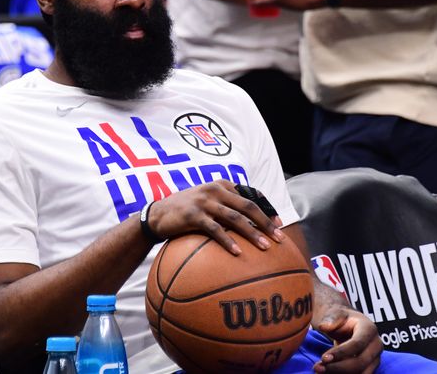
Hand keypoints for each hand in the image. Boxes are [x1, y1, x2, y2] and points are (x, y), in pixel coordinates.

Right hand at [145, 180, 285, 254]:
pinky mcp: (193, 215)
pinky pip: (215, 229)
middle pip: (248, 206)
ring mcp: (204, 202)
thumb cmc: (186, 211)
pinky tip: (238, 253)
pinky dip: (228, 241)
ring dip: (252, 233)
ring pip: (235, 217)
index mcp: (222, 185)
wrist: (157, 214)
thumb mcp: (208, 202)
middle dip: (266, 222)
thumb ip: (227, 207)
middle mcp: (215, 190)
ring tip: (265, 247)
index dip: (267, 208)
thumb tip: (252, 225)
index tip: (279, 224)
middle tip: (280, 237)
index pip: (251, 194)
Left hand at [313, 307, 381, 373]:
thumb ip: (330, 319)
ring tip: (320, 371)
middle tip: (317, 368)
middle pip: (360, 362)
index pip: (356, 344)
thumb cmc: (340, 319)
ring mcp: (375, 358)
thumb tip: (323, 326)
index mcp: (369, 329)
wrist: (347, 325)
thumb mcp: (335, 313)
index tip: (323, 358)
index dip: (340, 353)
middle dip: (338, 368)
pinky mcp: (370, 368)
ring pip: (361, 373)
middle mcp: (376, 345)